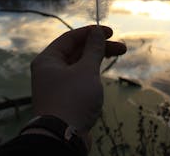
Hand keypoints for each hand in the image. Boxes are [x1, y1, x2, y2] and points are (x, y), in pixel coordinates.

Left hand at [30, 25, 125, 140]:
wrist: (63, 137)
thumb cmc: (73, 99)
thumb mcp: (86, 70)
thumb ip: (93, 49)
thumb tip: (97, 31)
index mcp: (48, 59)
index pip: (70, 38)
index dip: (91, 33)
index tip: (110, 32)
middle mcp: (49, 70)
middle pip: (76, 51)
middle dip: (99, 47)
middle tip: (122, 48)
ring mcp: (57, 85)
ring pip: (79, 66)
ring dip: (97, 60)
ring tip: (118, 57)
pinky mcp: (65, 98)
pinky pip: (79, 79)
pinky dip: (92, 75)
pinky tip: (102, 77)